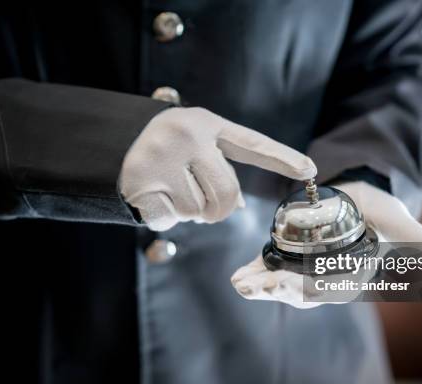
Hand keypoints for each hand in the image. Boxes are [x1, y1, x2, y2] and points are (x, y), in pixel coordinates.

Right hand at [120, 107, 315, 230]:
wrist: (112, 142)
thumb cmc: (167, 150)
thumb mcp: (195, 145)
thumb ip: (220, 169)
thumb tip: (237, 205)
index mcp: (207, 124)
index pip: (253, 145)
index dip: (283, 158)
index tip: (310, 170)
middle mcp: (188, 136)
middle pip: (227, 195)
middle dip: (218, 209)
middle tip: (201, 202)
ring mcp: (162, 158)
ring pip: (199, 212)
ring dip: (189, 212)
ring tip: (171, 189)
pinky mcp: (141, 182)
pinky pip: (171, 220)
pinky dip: (166, 217)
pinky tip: (154, 196)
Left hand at [231, 181, 421, 308]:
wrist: (361, 199)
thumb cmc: (382, 212)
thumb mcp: (400, 221)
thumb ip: (417, 239)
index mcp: (352, 278)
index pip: (331, 291)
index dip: (310, 291)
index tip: (290, 287)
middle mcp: (327, 279)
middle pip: (300, 292)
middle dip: (276, 291)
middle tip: (254, 287)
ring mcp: (307, 270)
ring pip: (282, 284)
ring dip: (260, 287)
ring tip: (240, 284)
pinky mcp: (292, 257)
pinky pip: (272, 268)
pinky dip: (255, 273)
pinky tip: (238, 277)